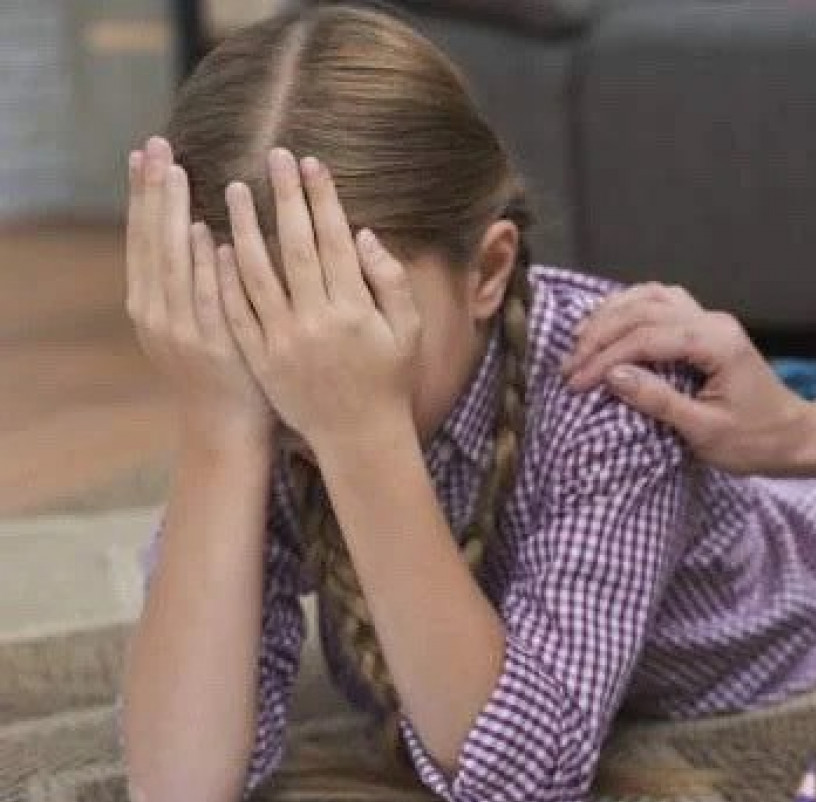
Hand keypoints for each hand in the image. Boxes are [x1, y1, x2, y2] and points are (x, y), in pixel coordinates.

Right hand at [125, 137, 272, 445]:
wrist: (225, 431)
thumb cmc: (219, 371)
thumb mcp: (190, 324)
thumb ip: (189, 281)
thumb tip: (197, 230)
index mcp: (149, 304)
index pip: (143, 237)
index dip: (142, 195)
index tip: (144, 153)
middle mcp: (157, 314)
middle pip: (151, 241)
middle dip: (151, 191)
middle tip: (155, 144)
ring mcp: (181, 331)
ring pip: (173, 264)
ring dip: (173, 216)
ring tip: (175, 171)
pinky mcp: (211, 346)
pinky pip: (206, 298)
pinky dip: (202, 266)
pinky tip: (205, 232)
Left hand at [219, 148, 421, 453]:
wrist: (359, 438)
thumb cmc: (389, 380)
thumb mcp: (407, 331)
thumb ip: (391, 282)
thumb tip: (364, 235)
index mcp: (356, 309)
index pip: (334, 241)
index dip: (322, 199)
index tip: (311, 164)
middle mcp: (317, 321)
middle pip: (295, 246)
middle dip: (285, 198)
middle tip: (273, 157)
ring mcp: (284, 340)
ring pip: (257, 273)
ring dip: (244, 227)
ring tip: (234, 190)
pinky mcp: (261, 358)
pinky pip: (238, 311)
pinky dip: (225, 277)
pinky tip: (216, 244)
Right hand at [563, 283, 815, 475]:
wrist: (794, 437)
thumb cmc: (755, 440)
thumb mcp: (705, 432)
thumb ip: (659, 401)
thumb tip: (612, 376)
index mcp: (716, 343)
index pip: (647, 338)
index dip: (606, 358)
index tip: (577, 383)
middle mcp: (713, 321)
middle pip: (643, 310)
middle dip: (600, 336)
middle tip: (570, 368)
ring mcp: (710, 319)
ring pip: (650, 296)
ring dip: (611, 315)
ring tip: (581, 343)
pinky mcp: (706, 326)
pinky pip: (661, 301)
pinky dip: (630, 308)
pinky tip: (610, 323)